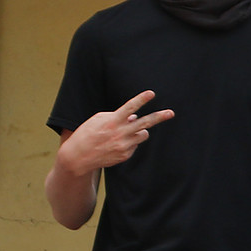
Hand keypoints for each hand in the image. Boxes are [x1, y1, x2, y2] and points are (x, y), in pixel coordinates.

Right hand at [59, 91, 175, 173]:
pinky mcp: (126, 155)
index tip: (151, 93)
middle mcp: (120, 133)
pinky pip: (135, 145)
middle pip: (145, 123)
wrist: (79, 157)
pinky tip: (116, 144)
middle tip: (171, 113)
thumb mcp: (98, 120)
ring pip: (143, 134)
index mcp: (112, 121)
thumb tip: (135, 117)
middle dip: (159, 117)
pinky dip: (130, 142)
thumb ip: (117, 116)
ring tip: (126, 132)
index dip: (141, 99)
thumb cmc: (87, 134)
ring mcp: (124, 145)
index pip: (129, 108)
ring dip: (139, 131)